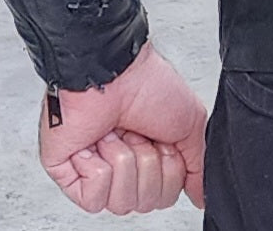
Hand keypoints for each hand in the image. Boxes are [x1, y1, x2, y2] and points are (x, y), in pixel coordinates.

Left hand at [38, 41, 207, 214]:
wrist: (115, 70)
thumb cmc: (149, 85)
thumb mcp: (190, 123)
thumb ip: (198, 165)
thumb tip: (202, 195)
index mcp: (152, 155)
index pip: (166, 194)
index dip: (171, 170)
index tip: (165, 140)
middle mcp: (126, 165)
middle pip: (146, 202)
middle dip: (149, 164)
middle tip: (142, 133)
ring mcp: (96, 170)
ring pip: (121, 203)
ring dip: (125, 161)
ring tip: (119, 133)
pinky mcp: (69, 174)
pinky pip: (93, 199)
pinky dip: (100, 167)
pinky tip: (98, 142)